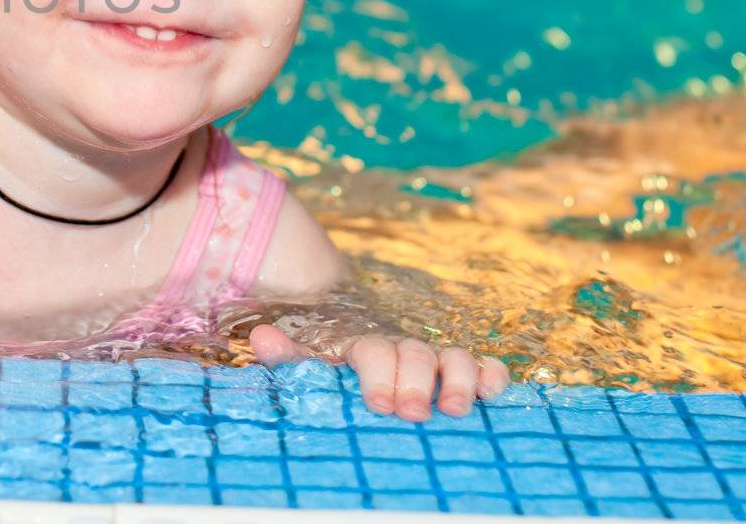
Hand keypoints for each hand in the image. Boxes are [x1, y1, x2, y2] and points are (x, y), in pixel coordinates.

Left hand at [250, 324, 509, 420]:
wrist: (359, 354)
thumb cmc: (334, 373)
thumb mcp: (308, 365)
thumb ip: (288, 356)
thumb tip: (259, 337)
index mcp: (365, 347)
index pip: (374, 352)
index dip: (379, 375)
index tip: (379, 405)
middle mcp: (403, 348)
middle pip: (414, 354)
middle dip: (415, 382)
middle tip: (412, 414)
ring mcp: (435, 359)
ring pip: (454, 356)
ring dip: (457, 379)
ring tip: (454, 410)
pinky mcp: (463, 373)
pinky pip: (484, 366)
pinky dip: (491, 376)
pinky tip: (490, 395)